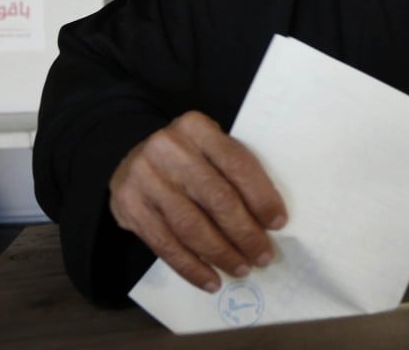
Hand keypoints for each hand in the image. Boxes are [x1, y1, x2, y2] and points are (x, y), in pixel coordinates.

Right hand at [109, 111, 286, 292]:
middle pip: (216, 198)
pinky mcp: (130, 207)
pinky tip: (211, 280)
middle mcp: (168, 149)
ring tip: (241, 269)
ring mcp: (145, 178)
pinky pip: (166, 245)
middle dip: (245, 232)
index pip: (236, 163)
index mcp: (196, 127)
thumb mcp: (208, 147)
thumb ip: (232, 171)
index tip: (278, 223)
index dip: (261, 196)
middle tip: (263, 255)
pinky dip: (192, 268)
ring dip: (221, 254)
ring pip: (191, 226)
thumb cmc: (185, 158)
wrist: (132, 160)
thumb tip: (268, 219)